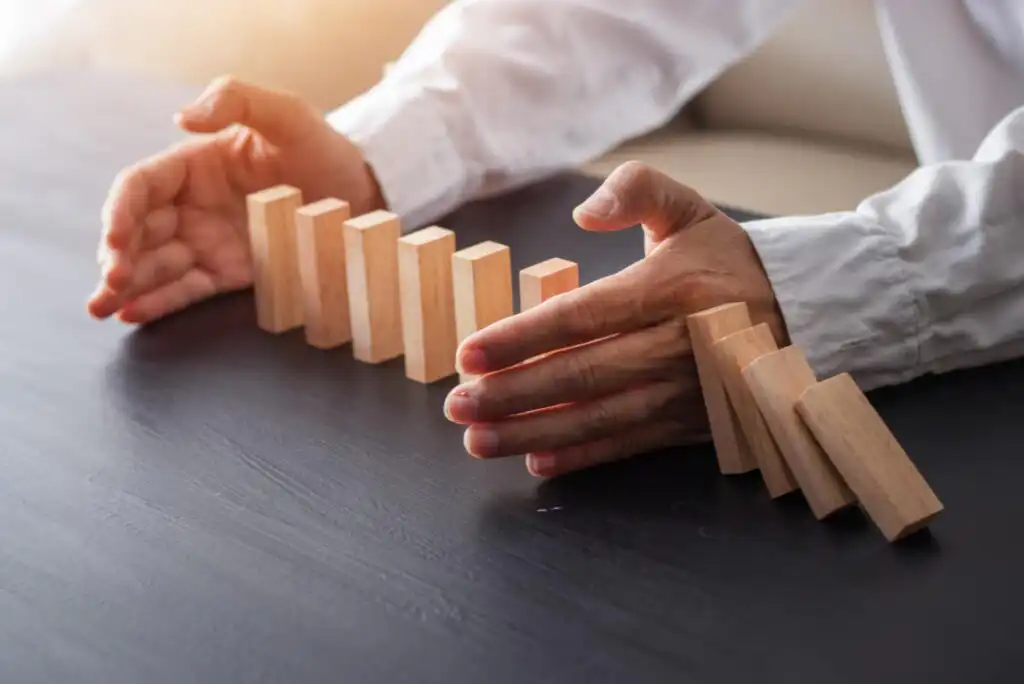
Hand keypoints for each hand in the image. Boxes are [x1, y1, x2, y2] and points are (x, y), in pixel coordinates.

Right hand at [88, 76, 382, 323]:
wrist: (362, 192)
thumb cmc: (322, 148)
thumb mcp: (286, 113)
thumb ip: (235, 100)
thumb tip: (181, 119)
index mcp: (193, 165)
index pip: (140, 187)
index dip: (121, 212)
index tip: (116, 239)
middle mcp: (192, 204)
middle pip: (138, 230)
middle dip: (117, 257)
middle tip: (110, 284)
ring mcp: (208, 241)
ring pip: (155, 264)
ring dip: (126, 286)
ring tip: (103, 307)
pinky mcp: (230, 272)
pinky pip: (188, 288)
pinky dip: (160, 302)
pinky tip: (133, 314)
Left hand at [443, 162, 787, 477]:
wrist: (807, 313)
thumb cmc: (731, 261)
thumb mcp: (691, 209)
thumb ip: (637, 189)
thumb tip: (583, 213)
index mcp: (670, 289)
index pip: (582, 316)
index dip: (522, 338)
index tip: (470, 353)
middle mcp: (678, 344)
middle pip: (583, 373)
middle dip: (514, 393)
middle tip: (458, 405)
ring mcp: (686, 391)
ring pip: (600, 417)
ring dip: (535, 432)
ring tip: (480, 440)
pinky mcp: (694, 423)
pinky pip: (632, 444)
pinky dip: (585, 456)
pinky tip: (539, 461)